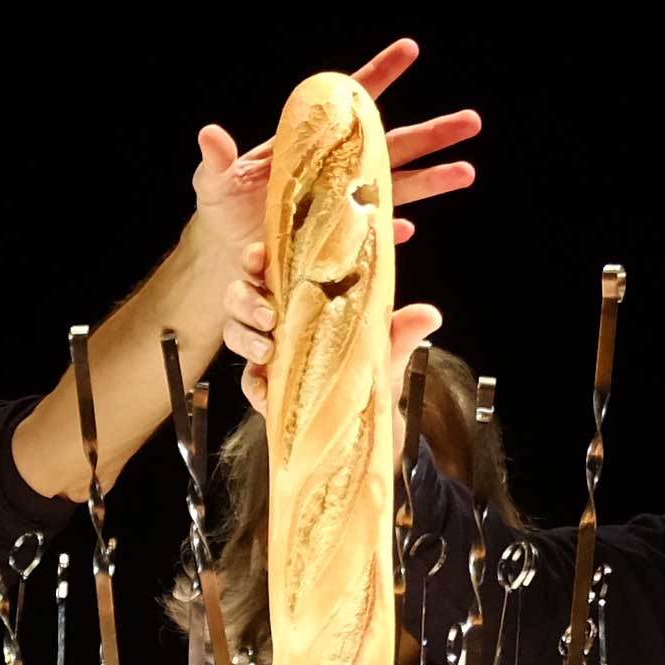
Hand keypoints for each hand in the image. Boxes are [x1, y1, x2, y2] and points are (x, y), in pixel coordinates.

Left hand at [190, 36, 480, 282]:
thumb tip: (210, 135)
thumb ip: (216, 159)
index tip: (409, 50)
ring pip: (399, 188)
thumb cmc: (222, 208)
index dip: (379, 76)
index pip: (352, 102)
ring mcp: (344, 206)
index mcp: (311, 144)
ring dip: (433, 180)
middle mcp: (337, 170)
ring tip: (466, 171)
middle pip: (393, 145)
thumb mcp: (213, 181)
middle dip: (432, 132)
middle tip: (470, 120)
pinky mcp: (342, 243)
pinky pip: (374, 237)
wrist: (226, 254)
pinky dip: (390, 233)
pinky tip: (407, 229)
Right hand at [226, 238, 440, 441]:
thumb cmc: (369, 357)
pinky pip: (247, 383)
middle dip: (246, 300)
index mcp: (299, 290)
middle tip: (269, 314)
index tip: (260, 258)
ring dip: (245, 338)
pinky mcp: (265, 384)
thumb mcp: (387, 339)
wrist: (367, 407)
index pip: (267, 264)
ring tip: (267, 351)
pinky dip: (254, 387)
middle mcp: (276, 315)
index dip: (254, 257)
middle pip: (239, 295)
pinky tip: (267, 392)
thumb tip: (430, 315)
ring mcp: (266, 350)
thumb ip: (404, 326)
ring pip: (234, 333)